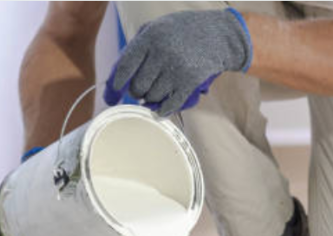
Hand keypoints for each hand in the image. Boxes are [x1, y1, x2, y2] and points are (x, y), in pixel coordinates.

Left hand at [104, 8, 251, 115]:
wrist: (220, 34)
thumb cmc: (182, 31)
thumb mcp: (157, 28)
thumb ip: (137, 48)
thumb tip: (116, 78)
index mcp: (150, 36)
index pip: (125, 67)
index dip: (115, 84)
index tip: (112, 95)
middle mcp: (162, 52)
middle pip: (137, 87)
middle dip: (136, 92)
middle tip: (141, 90)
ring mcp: (177, 68)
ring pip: (152, 97)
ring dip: (151, 99)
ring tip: (157, 90)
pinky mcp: (190, 81)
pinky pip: (169, 105)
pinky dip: (163, 110)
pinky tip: (161, 109)